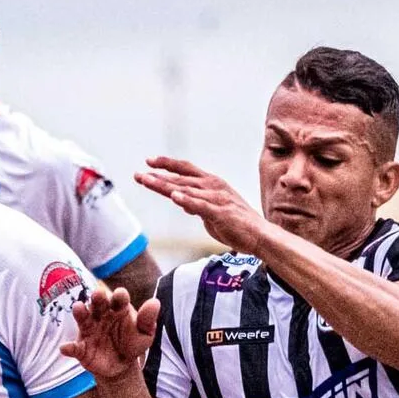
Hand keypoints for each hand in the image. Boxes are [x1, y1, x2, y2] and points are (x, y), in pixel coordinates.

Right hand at [62, 285, 154, 379]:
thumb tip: (155, 302)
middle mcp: (101, 315)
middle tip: (98, 294)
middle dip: (98, 298)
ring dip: (80, 313)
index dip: (119, 296)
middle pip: (98, 303)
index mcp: (118, 308)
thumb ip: (148, 319)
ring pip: (83, 318)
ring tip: (78, 308)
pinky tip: (65, 348)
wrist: (121, 364)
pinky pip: (74, 347)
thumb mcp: (144, 334)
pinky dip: (68, 347)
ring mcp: (89, 329)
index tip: (121, 295)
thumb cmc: (133, 343)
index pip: (118, 298)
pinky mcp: (81, 347)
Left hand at [134, 157, 267, 251]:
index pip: (186, 169)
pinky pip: (200, 205)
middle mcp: (213, 187)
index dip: (167, 164)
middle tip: (138, 175)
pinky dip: (187, 200)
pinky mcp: (220, 213)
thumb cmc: (237, 225)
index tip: (149, 162)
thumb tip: (181, 199)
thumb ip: (196, 204)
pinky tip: (174, 196)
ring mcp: (217, 199)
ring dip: (165, 185)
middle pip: (181, 178)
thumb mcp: (211, 211)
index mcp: (212, 183)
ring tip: (148, 181)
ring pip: (186, 189)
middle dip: (157, 176)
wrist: (260, 236)